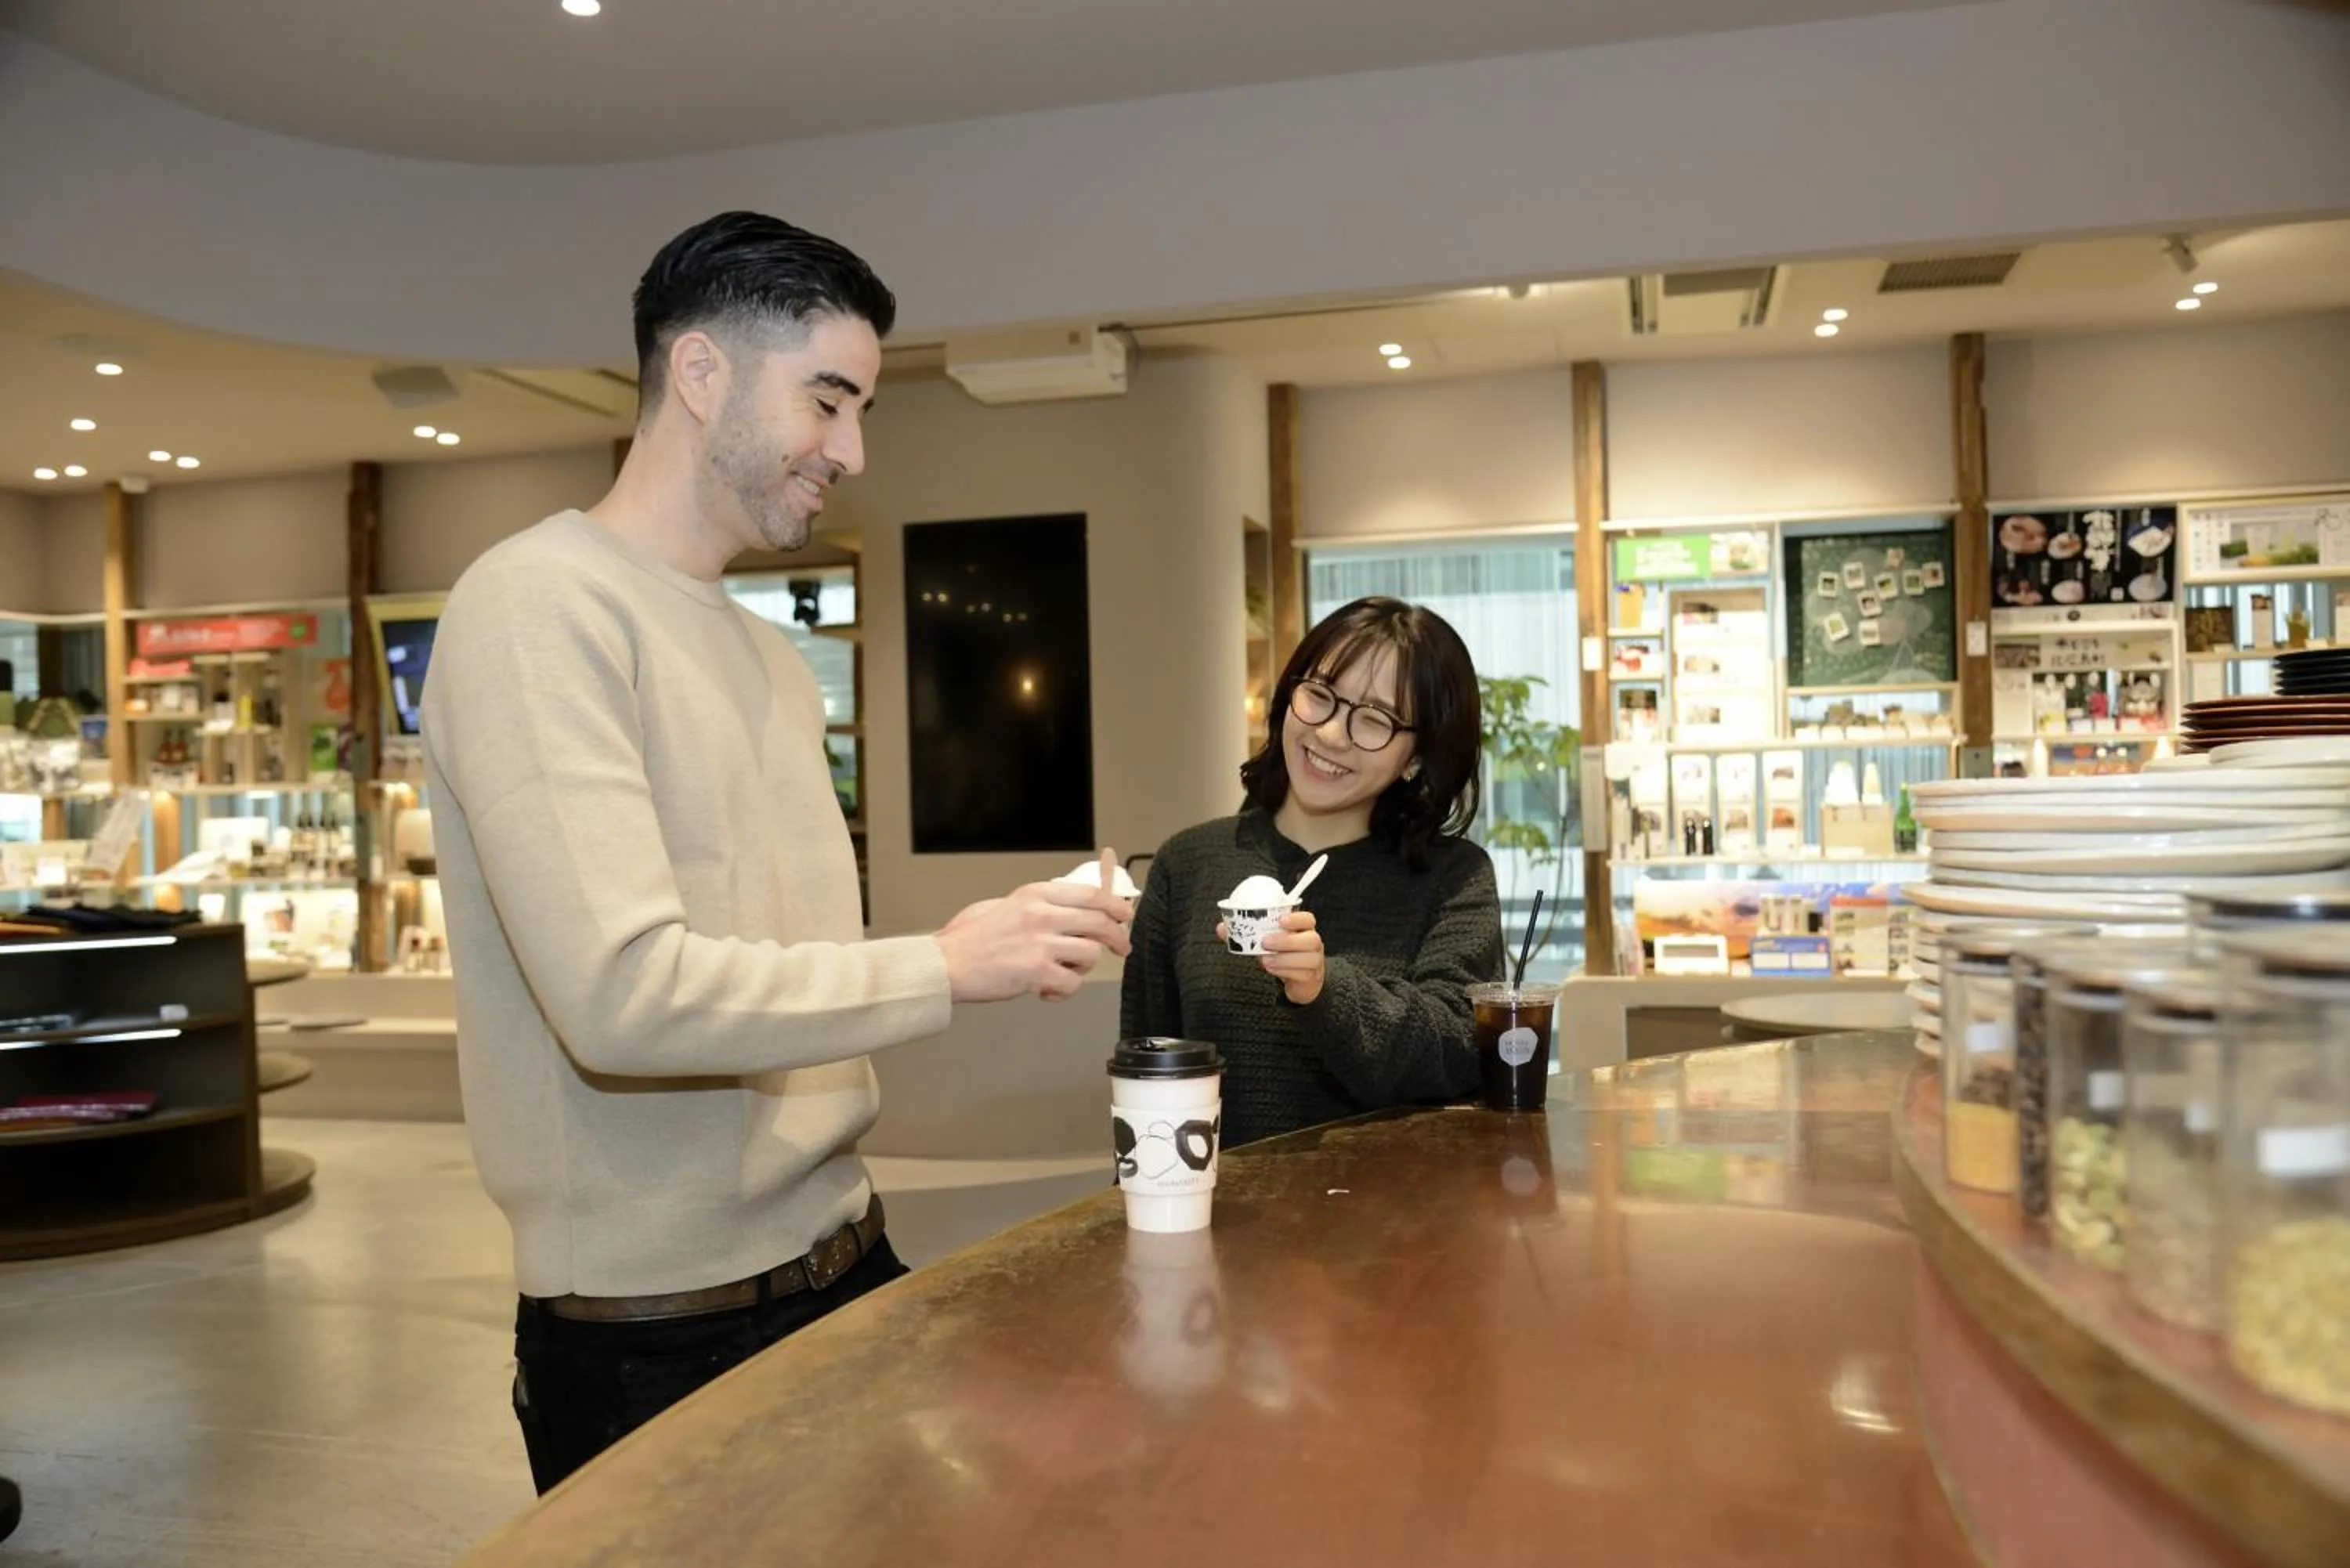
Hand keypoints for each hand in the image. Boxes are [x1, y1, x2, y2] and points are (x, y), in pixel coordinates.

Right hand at [938, 872, 1133, 1003]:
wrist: (945, 964)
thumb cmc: (969, 937)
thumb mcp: (1006, 904)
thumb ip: (1038, 905)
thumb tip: (1071, 910)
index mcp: (1035, 894)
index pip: (1091, 893)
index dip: (1115, 905)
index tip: (1125, 914)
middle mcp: (1042, 915)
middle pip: (1100, 922)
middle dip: (1117, 937)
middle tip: (1122, 948)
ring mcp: (1041, 943)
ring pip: (1091, 955)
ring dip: (1083, 967)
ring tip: (1063, 972)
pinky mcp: (1037, 972)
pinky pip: (1072, 983)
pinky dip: (1063, 991)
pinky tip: (1046, 990)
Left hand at [1217, 910, 1323, 1005]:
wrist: (1299, 980)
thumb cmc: (1282, 954)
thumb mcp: (1265, 942)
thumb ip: (1246, 934)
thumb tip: (1222, 928)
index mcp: (1303, 929)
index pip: (1307, 919)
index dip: (1296, 918)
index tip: (1280, 920)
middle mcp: (1313, 943)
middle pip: (1311, 939)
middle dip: (1287, 940)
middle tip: (1265, 942)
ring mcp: (1314, 961)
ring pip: (1309, 958)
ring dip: (1284, 958)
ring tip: (1265, 959)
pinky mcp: (1310, 977)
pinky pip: (1302, 974)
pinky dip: (1284, 971)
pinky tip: (1271, 969)